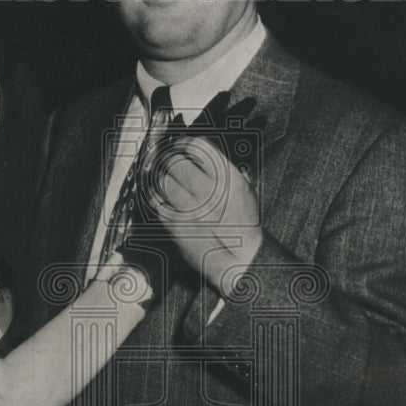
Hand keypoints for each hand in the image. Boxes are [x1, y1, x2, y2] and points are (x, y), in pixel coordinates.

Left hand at [150, 135, 261, 295]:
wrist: (242, 261)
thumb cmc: (246, 228)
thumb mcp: (247, 193)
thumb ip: (232, 172)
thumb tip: (213, 158)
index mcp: (227, 178)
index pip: (198, 147)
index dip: (185, 144)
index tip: (181, 146)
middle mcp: (207, 189)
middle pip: (176, 161)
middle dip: (172, 160)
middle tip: (171, 164)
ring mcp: (189, 208)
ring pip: (163, 180)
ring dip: (162, 178)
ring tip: (167, 181)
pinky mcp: (175, 224)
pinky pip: (158, 202)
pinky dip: (158, 198)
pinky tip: (164, 199)